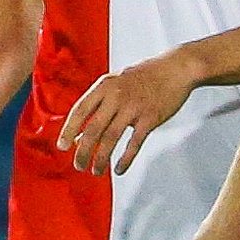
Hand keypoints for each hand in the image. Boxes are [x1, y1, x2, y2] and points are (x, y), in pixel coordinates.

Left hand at [61, 51, 199, 175]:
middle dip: (83, 151)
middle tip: (78, 165)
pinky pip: (134, 144)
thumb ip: (100, 104)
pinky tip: (119, 169)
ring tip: (96, 171)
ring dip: (101, 159)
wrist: (177, 68)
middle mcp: (116, 96)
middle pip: (93, 129)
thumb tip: (81, 133)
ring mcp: (134, 108)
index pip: (80, 110)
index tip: (62, 146)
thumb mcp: (117, 83)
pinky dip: (125, 159)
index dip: (69, 130)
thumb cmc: (146, 76)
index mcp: (105, 86)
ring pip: (111, 139)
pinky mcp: (150, 118)